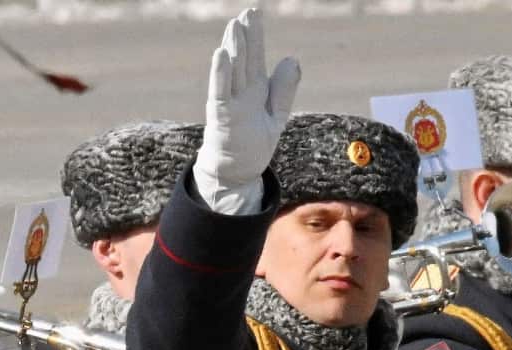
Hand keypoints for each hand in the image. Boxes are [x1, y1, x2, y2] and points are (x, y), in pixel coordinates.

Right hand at [193, 7, 300, 211]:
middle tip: (246, 13)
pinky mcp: (221, 116)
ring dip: (233, 48)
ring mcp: (229, 103)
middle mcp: (240, 92)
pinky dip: (220, 73)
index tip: (254, 13)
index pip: (255, 56)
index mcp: (254, 89)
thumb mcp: (276, 115)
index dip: (255, 35)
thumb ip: (284, 89)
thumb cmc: (253, 145)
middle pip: (244, 59)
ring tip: (234, 26)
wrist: (238, 172)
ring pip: (232, 71)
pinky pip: (220, 91)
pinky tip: (221, 55)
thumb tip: (292, 59)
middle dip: (245, 36)